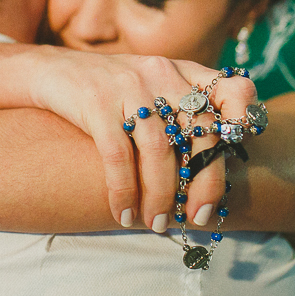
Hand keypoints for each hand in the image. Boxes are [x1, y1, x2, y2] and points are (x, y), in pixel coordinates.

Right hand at [26, 48, 258, 230]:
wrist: (49, 72)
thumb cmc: (106, 93)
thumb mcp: (149, 88)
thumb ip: (180, 113)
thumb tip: (209, 172)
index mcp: (180, 72)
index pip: (232, 88)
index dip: (245, 117)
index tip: (241, 152)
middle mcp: (161, 74)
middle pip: (201, 132)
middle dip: (204, 184)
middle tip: (196, 218)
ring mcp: (128, 86)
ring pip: (159, 150)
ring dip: (161, 196)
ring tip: (156, 223)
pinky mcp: (95, 102)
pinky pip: (118, 156)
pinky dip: (124, 191)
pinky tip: (122, 213)